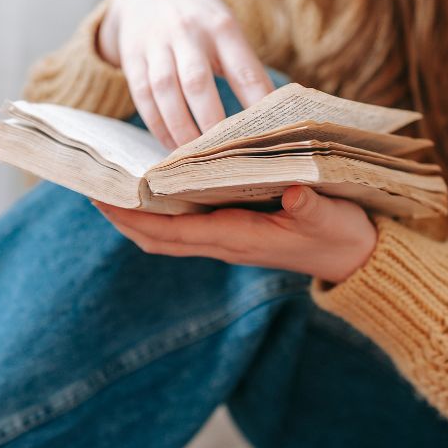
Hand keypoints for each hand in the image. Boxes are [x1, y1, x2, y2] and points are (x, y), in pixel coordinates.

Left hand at [94, 186, 377, 284]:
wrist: (354, 258)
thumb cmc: (340, 234)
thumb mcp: (330, 217)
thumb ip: (310, 206)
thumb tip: (294, 189)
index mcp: (239, 237)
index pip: (174, 232)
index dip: (136, 217)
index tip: (105, 198)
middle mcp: (225, 242)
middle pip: (159, 238)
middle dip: (124, 218)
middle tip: (94, 190)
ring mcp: (227, 241)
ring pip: (169, 236)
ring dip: (138, 218)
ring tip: (114, 190)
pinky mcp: (235, 234)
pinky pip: (186, 229)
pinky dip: (162, 215)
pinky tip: (156, 192)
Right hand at [98, 0, 273, 149]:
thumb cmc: (201, 20)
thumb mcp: (226, 28)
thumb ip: (243, 65)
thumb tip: (270, 115)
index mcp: (222, 27)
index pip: (243, 69)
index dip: (256, 102)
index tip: (268, 134)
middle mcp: (188, 33)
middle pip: (198, 82)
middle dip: (211, 121)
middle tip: (224, 154)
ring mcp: (157, 44)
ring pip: (166, 91)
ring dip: (180, 127)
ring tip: (194, 157)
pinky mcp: (133, 56)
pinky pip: (142, 96)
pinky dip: (157, 125)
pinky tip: (170, 145)